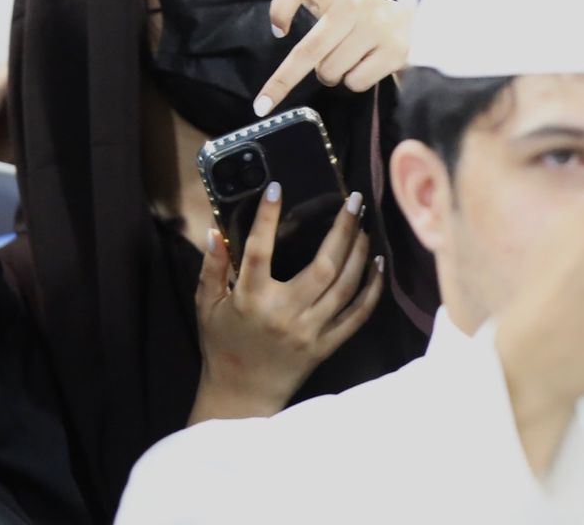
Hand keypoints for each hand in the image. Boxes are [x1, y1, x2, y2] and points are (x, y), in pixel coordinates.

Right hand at [191, 185, 382, 421]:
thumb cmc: (222, 345)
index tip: (277, 189)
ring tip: (364, 226)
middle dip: (342, 230)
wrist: (242, 395)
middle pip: (322, 266)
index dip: (267, 219)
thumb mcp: (207, 305)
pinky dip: (370, 291)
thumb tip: (215, 230)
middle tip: (354, 201)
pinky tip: (376, 267)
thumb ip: (211, 268)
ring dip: (359, 254)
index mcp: (251, 299)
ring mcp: (310, 331)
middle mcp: (285, 313)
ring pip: (344, 287)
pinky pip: (356, 317)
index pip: (260, 251)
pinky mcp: (326, 346)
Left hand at [249, 0, 411, 116]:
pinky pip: (354, 81)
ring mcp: (376, 27)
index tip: (278, 31)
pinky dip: (352, 82)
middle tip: (263, 103)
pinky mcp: (394, 51)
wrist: (414, 25)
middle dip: (283, 80)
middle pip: (310, 49)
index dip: (280, 8)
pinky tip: (364, 65)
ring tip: (343, 59)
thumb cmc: (355, 8)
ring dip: (329, 75)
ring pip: (330, 70)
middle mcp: (354, 1)